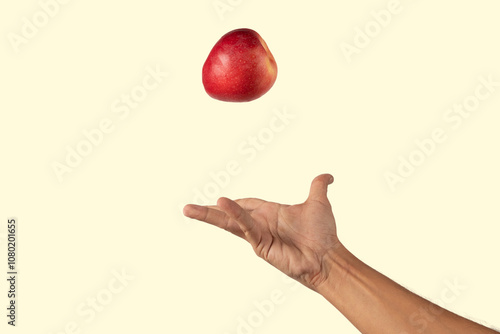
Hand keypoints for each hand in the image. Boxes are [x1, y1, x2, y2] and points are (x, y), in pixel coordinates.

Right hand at [183, 174, 339, 290]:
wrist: (327, 256)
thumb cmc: (323, 234)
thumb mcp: (318, 203)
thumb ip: (317, 186)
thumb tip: (327, 176)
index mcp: (270, 213)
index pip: (247, 204)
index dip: (234, 202)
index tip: (219, 200)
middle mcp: (261, 224)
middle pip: (230, 214)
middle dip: (209, 210)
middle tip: (188, 208)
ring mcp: (259, 236)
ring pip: (229, 222)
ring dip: (209, 215)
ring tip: (188, 209)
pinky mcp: (260, 244)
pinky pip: (244, 227)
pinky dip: (233, 214)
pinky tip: (222, 204)